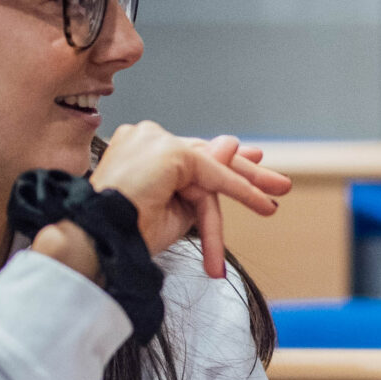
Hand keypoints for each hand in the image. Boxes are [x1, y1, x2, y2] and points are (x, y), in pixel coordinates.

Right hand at [85, 122, 292, 277]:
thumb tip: (231, 144)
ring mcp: (155, 140)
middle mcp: (146, 138)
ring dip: (246, 188)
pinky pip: (213, 175)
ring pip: (210, 169)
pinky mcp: (168, 152)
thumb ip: (205, 185)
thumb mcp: (178, 211)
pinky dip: (238, 190)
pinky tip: (260, 202)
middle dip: (244, 170)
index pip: (190, 153)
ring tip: (273, 203)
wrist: (101, 241)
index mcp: (141, 150)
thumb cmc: (129, 232)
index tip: (253, 157)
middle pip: (204, 153)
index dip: (223, 160)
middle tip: (279, 183)